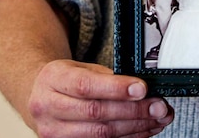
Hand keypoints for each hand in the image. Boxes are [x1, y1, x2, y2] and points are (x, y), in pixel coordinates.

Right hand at [27, 60, 172, 137]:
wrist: (40, 95)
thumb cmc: (66, 80)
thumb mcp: (81, 68)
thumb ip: (107, 78)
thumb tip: (142, 90)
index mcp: (53, 79)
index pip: (86, 86)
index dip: (116, 89)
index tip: (143, 89)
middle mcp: (48, 107)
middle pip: (96, 113)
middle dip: (133, 111)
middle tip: (159, 107)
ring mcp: (53, 132)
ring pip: (100, 134)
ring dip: (135, 128)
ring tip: (158, 119)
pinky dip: (127, 137)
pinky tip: (143, 130)